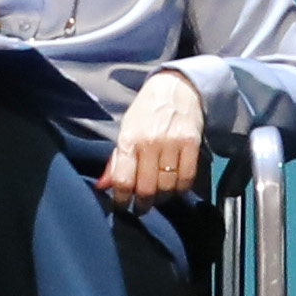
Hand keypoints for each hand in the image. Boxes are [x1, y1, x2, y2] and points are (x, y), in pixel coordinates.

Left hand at [98, 70, 209, 205]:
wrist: (175, 88)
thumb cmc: (146, 111)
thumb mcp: (126, 130)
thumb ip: (116, 160)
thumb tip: (103, 186)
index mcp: (129, 139)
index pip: (123, 180)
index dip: (122, 200)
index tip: (122, 207)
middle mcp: (149, 142)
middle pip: (146, 187)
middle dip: (142, 204)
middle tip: (141, 208)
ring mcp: (172, 143)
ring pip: (167, 186)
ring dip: (162, 198)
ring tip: (158, 198)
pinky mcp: (192, 144)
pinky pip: (186, 178)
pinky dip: (180, 189)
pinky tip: (175, 188)